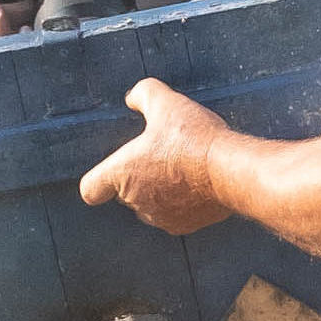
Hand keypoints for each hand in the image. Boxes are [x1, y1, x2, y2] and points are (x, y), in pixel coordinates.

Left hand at [80, 80, 236, 233]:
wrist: (230, 171)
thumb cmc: (193, 139)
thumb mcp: (165, 101)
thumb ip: (142, 94)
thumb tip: (133, 98)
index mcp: (121, 173)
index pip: (91, 189)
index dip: (99, 180)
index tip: (111, 173)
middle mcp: (136, 201)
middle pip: (127, 192)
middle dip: (140, 177)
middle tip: (164, 155)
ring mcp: (160, 217)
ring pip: (152, 205)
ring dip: (162, 191)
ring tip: (185, 169)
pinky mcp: (184, 226)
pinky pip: (176, 215)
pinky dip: (183, 204)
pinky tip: (199, 185)